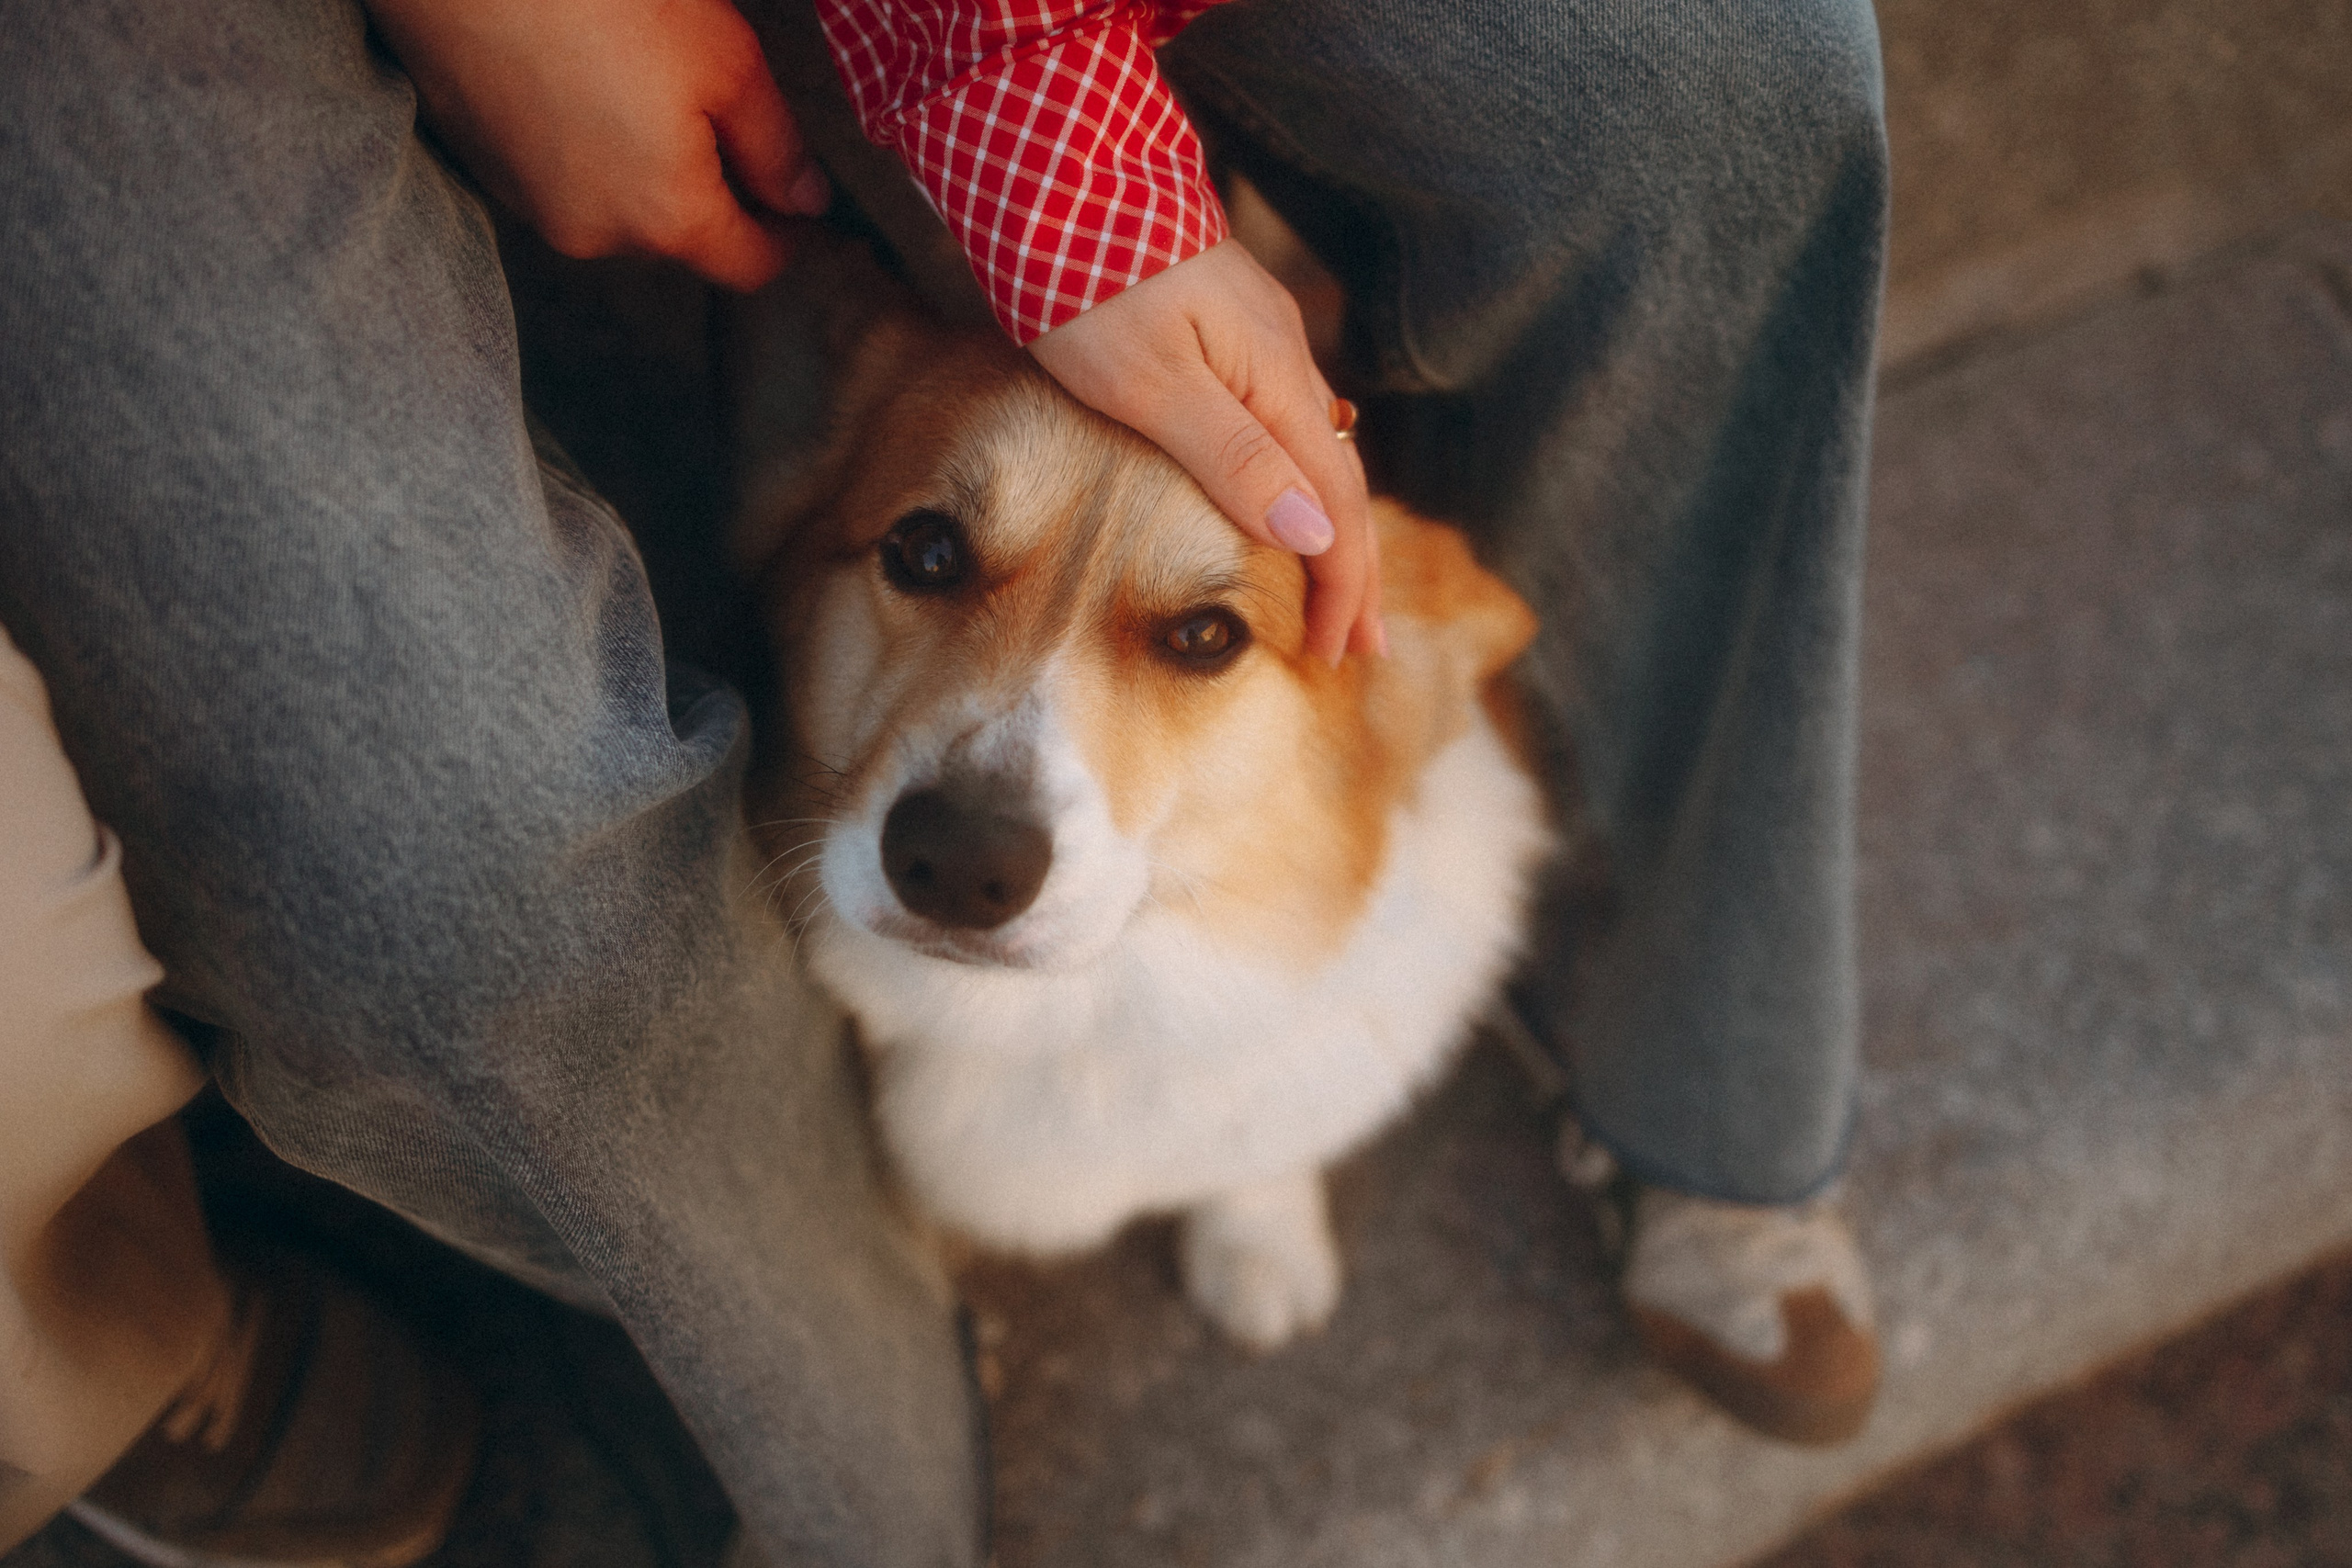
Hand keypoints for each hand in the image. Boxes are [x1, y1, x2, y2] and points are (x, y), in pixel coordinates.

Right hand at [366, 0, 826, 291]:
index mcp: (667, 219)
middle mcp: (596, 236)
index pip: (749, 265)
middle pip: (679, 233)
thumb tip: (808, 201)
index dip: (787, 240)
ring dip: (640, 161)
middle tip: (716, 109)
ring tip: (638, 80)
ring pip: (616, 203)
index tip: (806, 212)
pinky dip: (582, 141)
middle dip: (708, 187)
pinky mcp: (482, 168)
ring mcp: (529, 207)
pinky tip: (581, 75)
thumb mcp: (726, 62)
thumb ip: (776, 145)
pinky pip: (559, 172)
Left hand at [1028, 241, 1381, 664]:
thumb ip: (1235, 460)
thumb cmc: (1088, 282)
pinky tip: (1286, 500)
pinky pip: (1284, 426)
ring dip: (1330, 531)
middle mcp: (1282, 363)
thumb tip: (1313, 536)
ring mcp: (1257, 342)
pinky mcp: (1224, 328)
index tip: (1337, 653)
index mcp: (1275, 384)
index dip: (1342, 586)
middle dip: (1353, 572)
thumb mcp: (1154, 385)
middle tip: (1361, 648)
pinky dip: (1298, 484)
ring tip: (1336, 590)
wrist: (1057, 176)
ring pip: (1315, 456)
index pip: (1335, 509)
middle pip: (1338, 488)